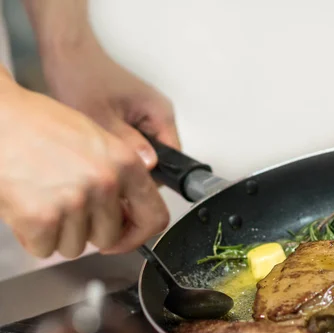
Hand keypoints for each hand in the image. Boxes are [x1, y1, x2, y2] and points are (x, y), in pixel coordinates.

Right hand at [0, 80, 169, 258]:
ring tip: (44, 198)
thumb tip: (131, 210)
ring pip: (75, 247)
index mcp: (125, 163)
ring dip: (59, 233)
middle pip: (109, 238)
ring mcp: (74, 203)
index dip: (138, 233)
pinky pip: (45, 249)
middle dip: (88, 230)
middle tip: (67, 206)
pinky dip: (33, 236)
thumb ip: (120, 175)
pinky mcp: (41, 219)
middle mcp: (105, 184)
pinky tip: (26, 206)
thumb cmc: (38, 124)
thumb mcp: (97, 140)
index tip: (125, 236)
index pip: (155, 217)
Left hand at [40, 39, 179, 168]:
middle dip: (141, 168)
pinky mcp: (135, 115)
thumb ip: (129, 144)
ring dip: (130, 158)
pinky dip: (123, 148)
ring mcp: (148, 114)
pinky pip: (138, 140)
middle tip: (114, 173)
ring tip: (106, 158)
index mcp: (160, 113)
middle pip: (162, 156)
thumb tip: (149, 167)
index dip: (156, 176)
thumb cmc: (81, 78)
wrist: (67, 53)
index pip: (173, 158)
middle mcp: (160, 114)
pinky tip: (105, 148)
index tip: (133, 184)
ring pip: (148, 150)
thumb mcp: (102, 118)